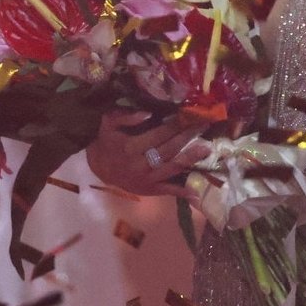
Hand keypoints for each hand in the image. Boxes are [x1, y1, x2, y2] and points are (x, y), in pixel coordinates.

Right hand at [86, 110, 208, 198]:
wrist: (99, 168)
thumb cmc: (106, 142)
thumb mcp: (108, 123)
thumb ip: (125, 116)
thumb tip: (147, 114)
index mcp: (130, 147)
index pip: (158, 134)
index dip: (175, 125)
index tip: (190, 115)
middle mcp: (140, 164)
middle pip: (169, 149)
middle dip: (188, 137)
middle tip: (204, 125)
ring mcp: (146, 179)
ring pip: (172, 168)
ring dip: (190, 158)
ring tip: (206, 149)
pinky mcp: (149, 190)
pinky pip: (168, 190)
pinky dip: (182, 191)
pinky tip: (197, 189)